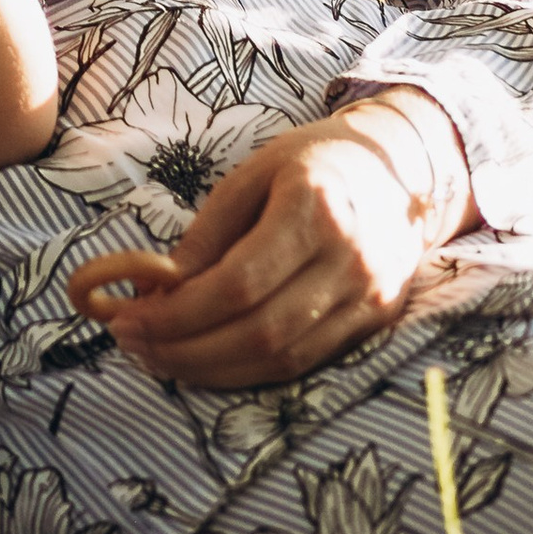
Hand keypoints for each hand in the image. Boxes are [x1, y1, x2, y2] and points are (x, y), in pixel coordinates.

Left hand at [75, 93, 474, 388]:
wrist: (404, 171)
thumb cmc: (317, 161)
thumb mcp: (255, 171)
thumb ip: (209, 231)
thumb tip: (157, 288)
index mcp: (314, 210)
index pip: (239, 283)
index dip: (179, 313)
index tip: (128, 319)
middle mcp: (348, 262)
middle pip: (260, 331)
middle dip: (187, 350)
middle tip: (134, 346)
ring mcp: (368, 299)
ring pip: (283, 359)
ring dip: (213, 370)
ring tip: (160, 359)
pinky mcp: (375, 325)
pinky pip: (306, 363)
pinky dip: (251, 372)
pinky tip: (209, 364)